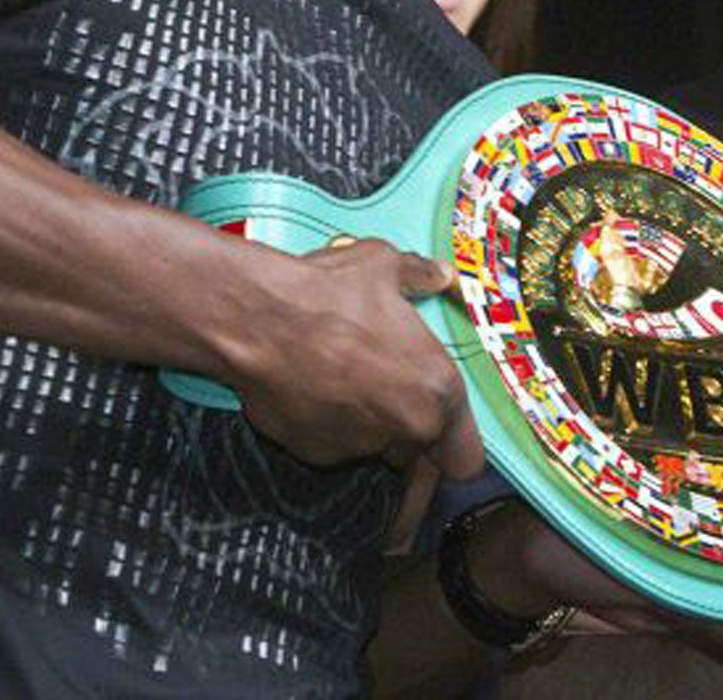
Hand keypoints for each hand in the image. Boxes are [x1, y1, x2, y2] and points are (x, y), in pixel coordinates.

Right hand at [232, 236, 481, 478]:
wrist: (257, 320)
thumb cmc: (326, 294)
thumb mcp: (383, 265)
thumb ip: (419, 276)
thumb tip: (436, 275)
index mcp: (435, 388)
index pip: (465, 458)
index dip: (455, 445)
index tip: (443, 431)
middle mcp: (404, 427)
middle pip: (420, 456)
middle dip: (409, 433)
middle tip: (387, 395)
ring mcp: (358, 445)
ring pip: (375, 450)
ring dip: (368, 425)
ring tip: (343, 380)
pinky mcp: (314, 452)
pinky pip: (333, 445)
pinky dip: (328, 426)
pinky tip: (313, 389)